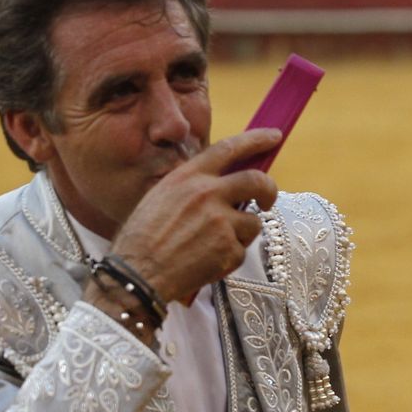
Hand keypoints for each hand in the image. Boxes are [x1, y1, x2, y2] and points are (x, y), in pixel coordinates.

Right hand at [110, 128, 281, 304]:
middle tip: (267, 200)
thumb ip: (193, 187)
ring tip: (214, 245)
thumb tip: (224, 186)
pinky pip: (242, 250)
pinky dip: (230, 258)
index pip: (229, 148)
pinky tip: (207, 261)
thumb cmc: (142, 238)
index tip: (273, 136)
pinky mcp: (229, 248)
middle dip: (268, 189)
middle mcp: (207, 193)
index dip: (256, 140)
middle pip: (257, 180)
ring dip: (242, 233)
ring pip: (253, 221)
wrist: (138, 274)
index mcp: (188, 177)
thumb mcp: (162, 197)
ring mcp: (221, 221)